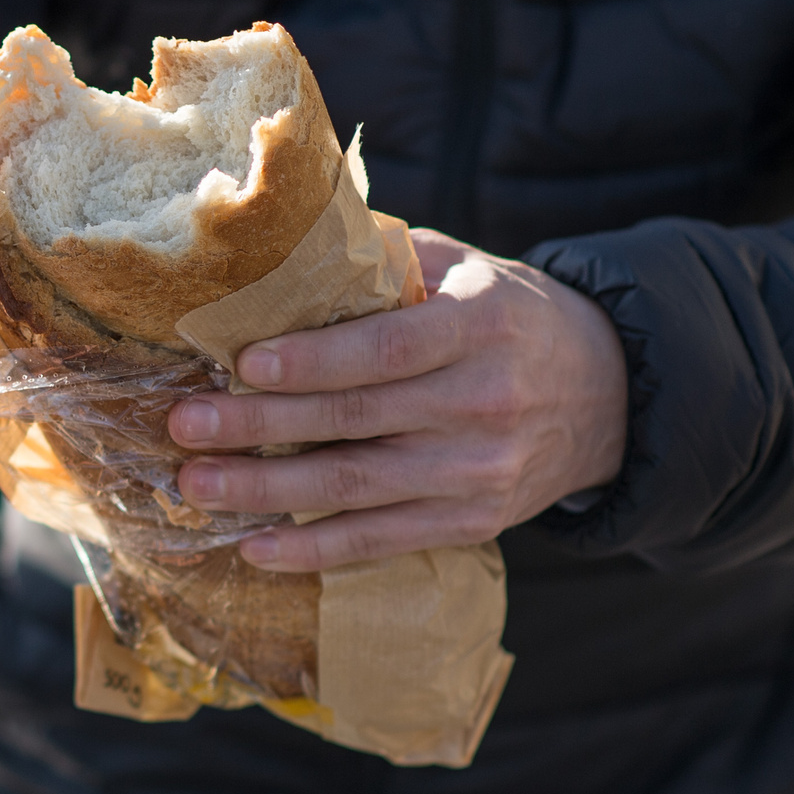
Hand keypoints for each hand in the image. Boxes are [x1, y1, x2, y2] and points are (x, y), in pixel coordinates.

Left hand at [169, 229, 626, 571]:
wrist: (609, 392)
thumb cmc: (503, 315)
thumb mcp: (461, 268)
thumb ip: (380, 262)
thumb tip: (276, 244)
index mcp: (480, 326)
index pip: (388, 348)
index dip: (315, 360)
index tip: (244, 362)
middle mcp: (483, 402)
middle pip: (355, 421)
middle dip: (260, 426)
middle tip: (184, 424)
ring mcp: (479, 471)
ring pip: (358, 486)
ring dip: (267, 491)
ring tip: (195, 484)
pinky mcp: (473, 521)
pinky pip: (382, 541)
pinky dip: (315, 548)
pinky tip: (254, 546)